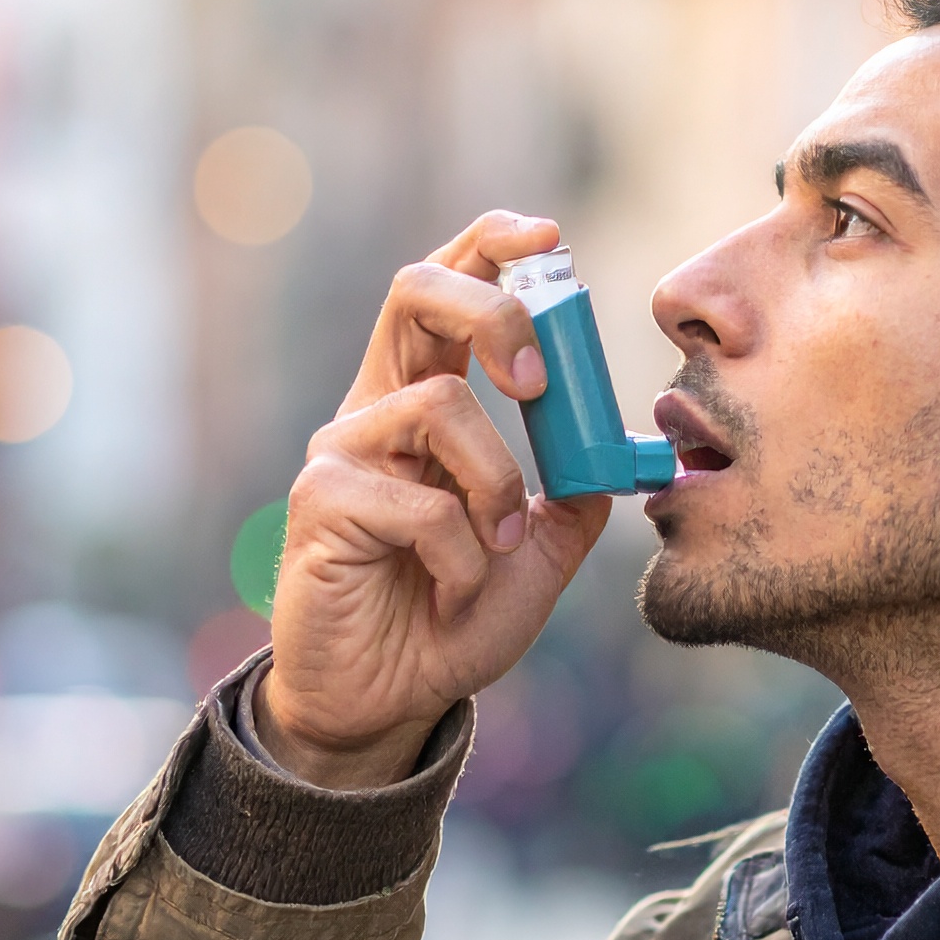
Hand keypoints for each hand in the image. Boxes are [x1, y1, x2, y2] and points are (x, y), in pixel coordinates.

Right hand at [257, 210, 612, 787]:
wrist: (389, 702)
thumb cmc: (451, 621)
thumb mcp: (539, 557)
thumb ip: (576, 499)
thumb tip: (618, 451)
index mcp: (425, 401)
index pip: (449, 291)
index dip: (491, 248)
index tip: (549, 238)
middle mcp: (376, 409)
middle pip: (417, 292)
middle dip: (493, 311)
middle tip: (538, 381)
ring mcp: (341, 451)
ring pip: (441, 406)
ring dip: (496, 484)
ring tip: (496, 548)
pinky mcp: (320, 502)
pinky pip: (421, 501)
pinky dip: (461, 553)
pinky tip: (451, 592)